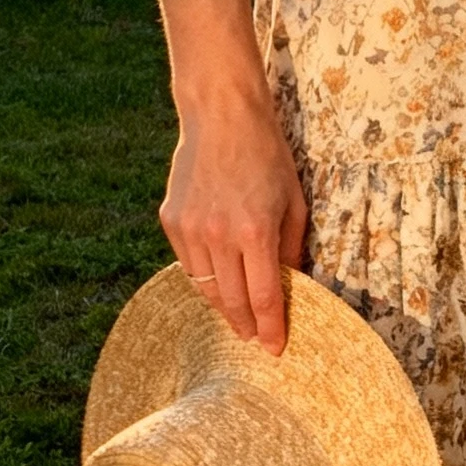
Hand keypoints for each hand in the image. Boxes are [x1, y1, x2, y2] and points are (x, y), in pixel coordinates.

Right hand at [160, 74, 308, 357]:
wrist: (221, 116)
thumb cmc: (267, 155)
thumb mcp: (294, 201)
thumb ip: (292, 248)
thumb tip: (293, 285)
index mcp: (255, 231)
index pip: (264, 297)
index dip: (271, 328)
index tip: (275, 350)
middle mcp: (219, 235)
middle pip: (232, 301)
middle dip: (246, 326)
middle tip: (254, 340)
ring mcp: (190, 229)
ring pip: (205, 288)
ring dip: (222, 308)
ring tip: (237, 319)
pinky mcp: (171, 220)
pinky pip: (188, 265)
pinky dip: (203, 279)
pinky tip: (216, 283)